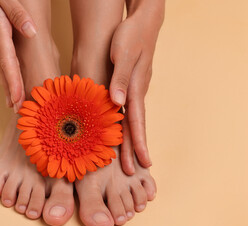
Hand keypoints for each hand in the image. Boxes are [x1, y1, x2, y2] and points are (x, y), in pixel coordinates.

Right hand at [0, 0, 36, 111]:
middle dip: (12, 93)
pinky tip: (8, 83)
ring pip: (2, 69)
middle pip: (5, 71)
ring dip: (8, 87)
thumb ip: (17, 14)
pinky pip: (2, 62)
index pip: (8, 63)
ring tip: (13, 105)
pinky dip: (6, 76)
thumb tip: (31, 31)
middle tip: (18, 112)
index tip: (18, 99)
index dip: (13, 83)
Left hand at [109, 0, 163, 173]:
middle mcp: (135, 93)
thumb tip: (117, 102)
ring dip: (128, 140)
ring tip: (127, 159)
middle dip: (135, 149)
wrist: (141, 22)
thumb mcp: (123, 54)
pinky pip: (125, 109)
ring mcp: (133, 89)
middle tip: (135, 171)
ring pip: (130, 119)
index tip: (141, 162)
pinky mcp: (128, 84)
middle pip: (134, 126)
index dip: (137, 143)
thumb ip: (120, 79)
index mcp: (135, 88)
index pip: (136, 122)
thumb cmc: (131, 36)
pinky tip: (118, 131)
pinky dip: (122, 124)